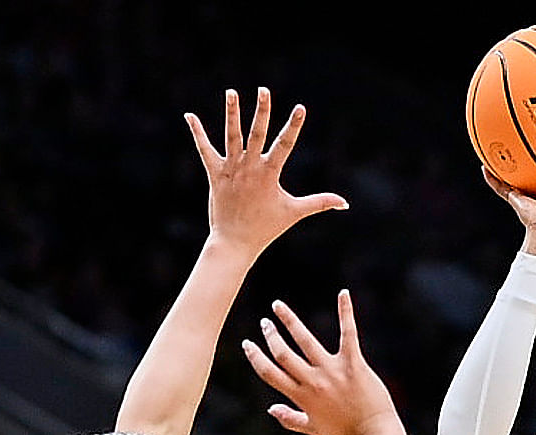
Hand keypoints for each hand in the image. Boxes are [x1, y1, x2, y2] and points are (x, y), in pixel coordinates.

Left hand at [189, 88, 345, 257]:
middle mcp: (250, 168)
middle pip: (256, 134)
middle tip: (264, 90)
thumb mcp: (294, 212)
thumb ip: (319, 203)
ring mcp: (231, 170)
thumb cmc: (266, 228)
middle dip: (261, 111)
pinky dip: (197, 133)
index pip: (284, 145)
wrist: (235, 243)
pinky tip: (189, 116)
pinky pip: (204, 150)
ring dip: (232, 113)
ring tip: (232, 92)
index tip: (300, 108)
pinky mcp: (214, 174)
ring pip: (232, 136)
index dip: (293, 126)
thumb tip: (345, 203)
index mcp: (269, 174)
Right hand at [244, 293, 400, 434]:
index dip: (256, 357)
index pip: (270, 373)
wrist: (374, 434)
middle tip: (265, 322)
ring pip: (305, 341)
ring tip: (278, 306)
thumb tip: (270, 408)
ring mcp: (332, 371)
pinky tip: (343, 293)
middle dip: (270, 336)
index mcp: (301, 397)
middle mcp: (313, 382)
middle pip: (282, 354)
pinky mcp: (353, 364)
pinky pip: (348, 334)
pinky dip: (345, 312)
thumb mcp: (313, 429)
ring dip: (288, 320)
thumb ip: (290, 418)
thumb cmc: (344, 432)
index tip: (248, 344)